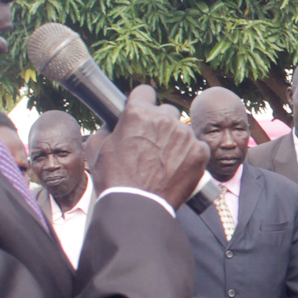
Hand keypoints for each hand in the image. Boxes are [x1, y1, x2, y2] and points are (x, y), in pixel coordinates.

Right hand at [90, 84, 210, 206]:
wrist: (138, 206)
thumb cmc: (114, 179)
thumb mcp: (97, 149)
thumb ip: (106, 129)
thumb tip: (112, 124)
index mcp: (138, 113)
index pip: (145, 92)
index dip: (142, 102)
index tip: (143, 111)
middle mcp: (164, 119)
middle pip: (167, 111)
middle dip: (161, 123)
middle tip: (153, 143)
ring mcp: (185, 135)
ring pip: (182, 130)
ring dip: (176, 140)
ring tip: (165, 161)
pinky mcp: (200, 152)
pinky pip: (197, 147)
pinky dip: (190, 155)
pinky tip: (178, 168)